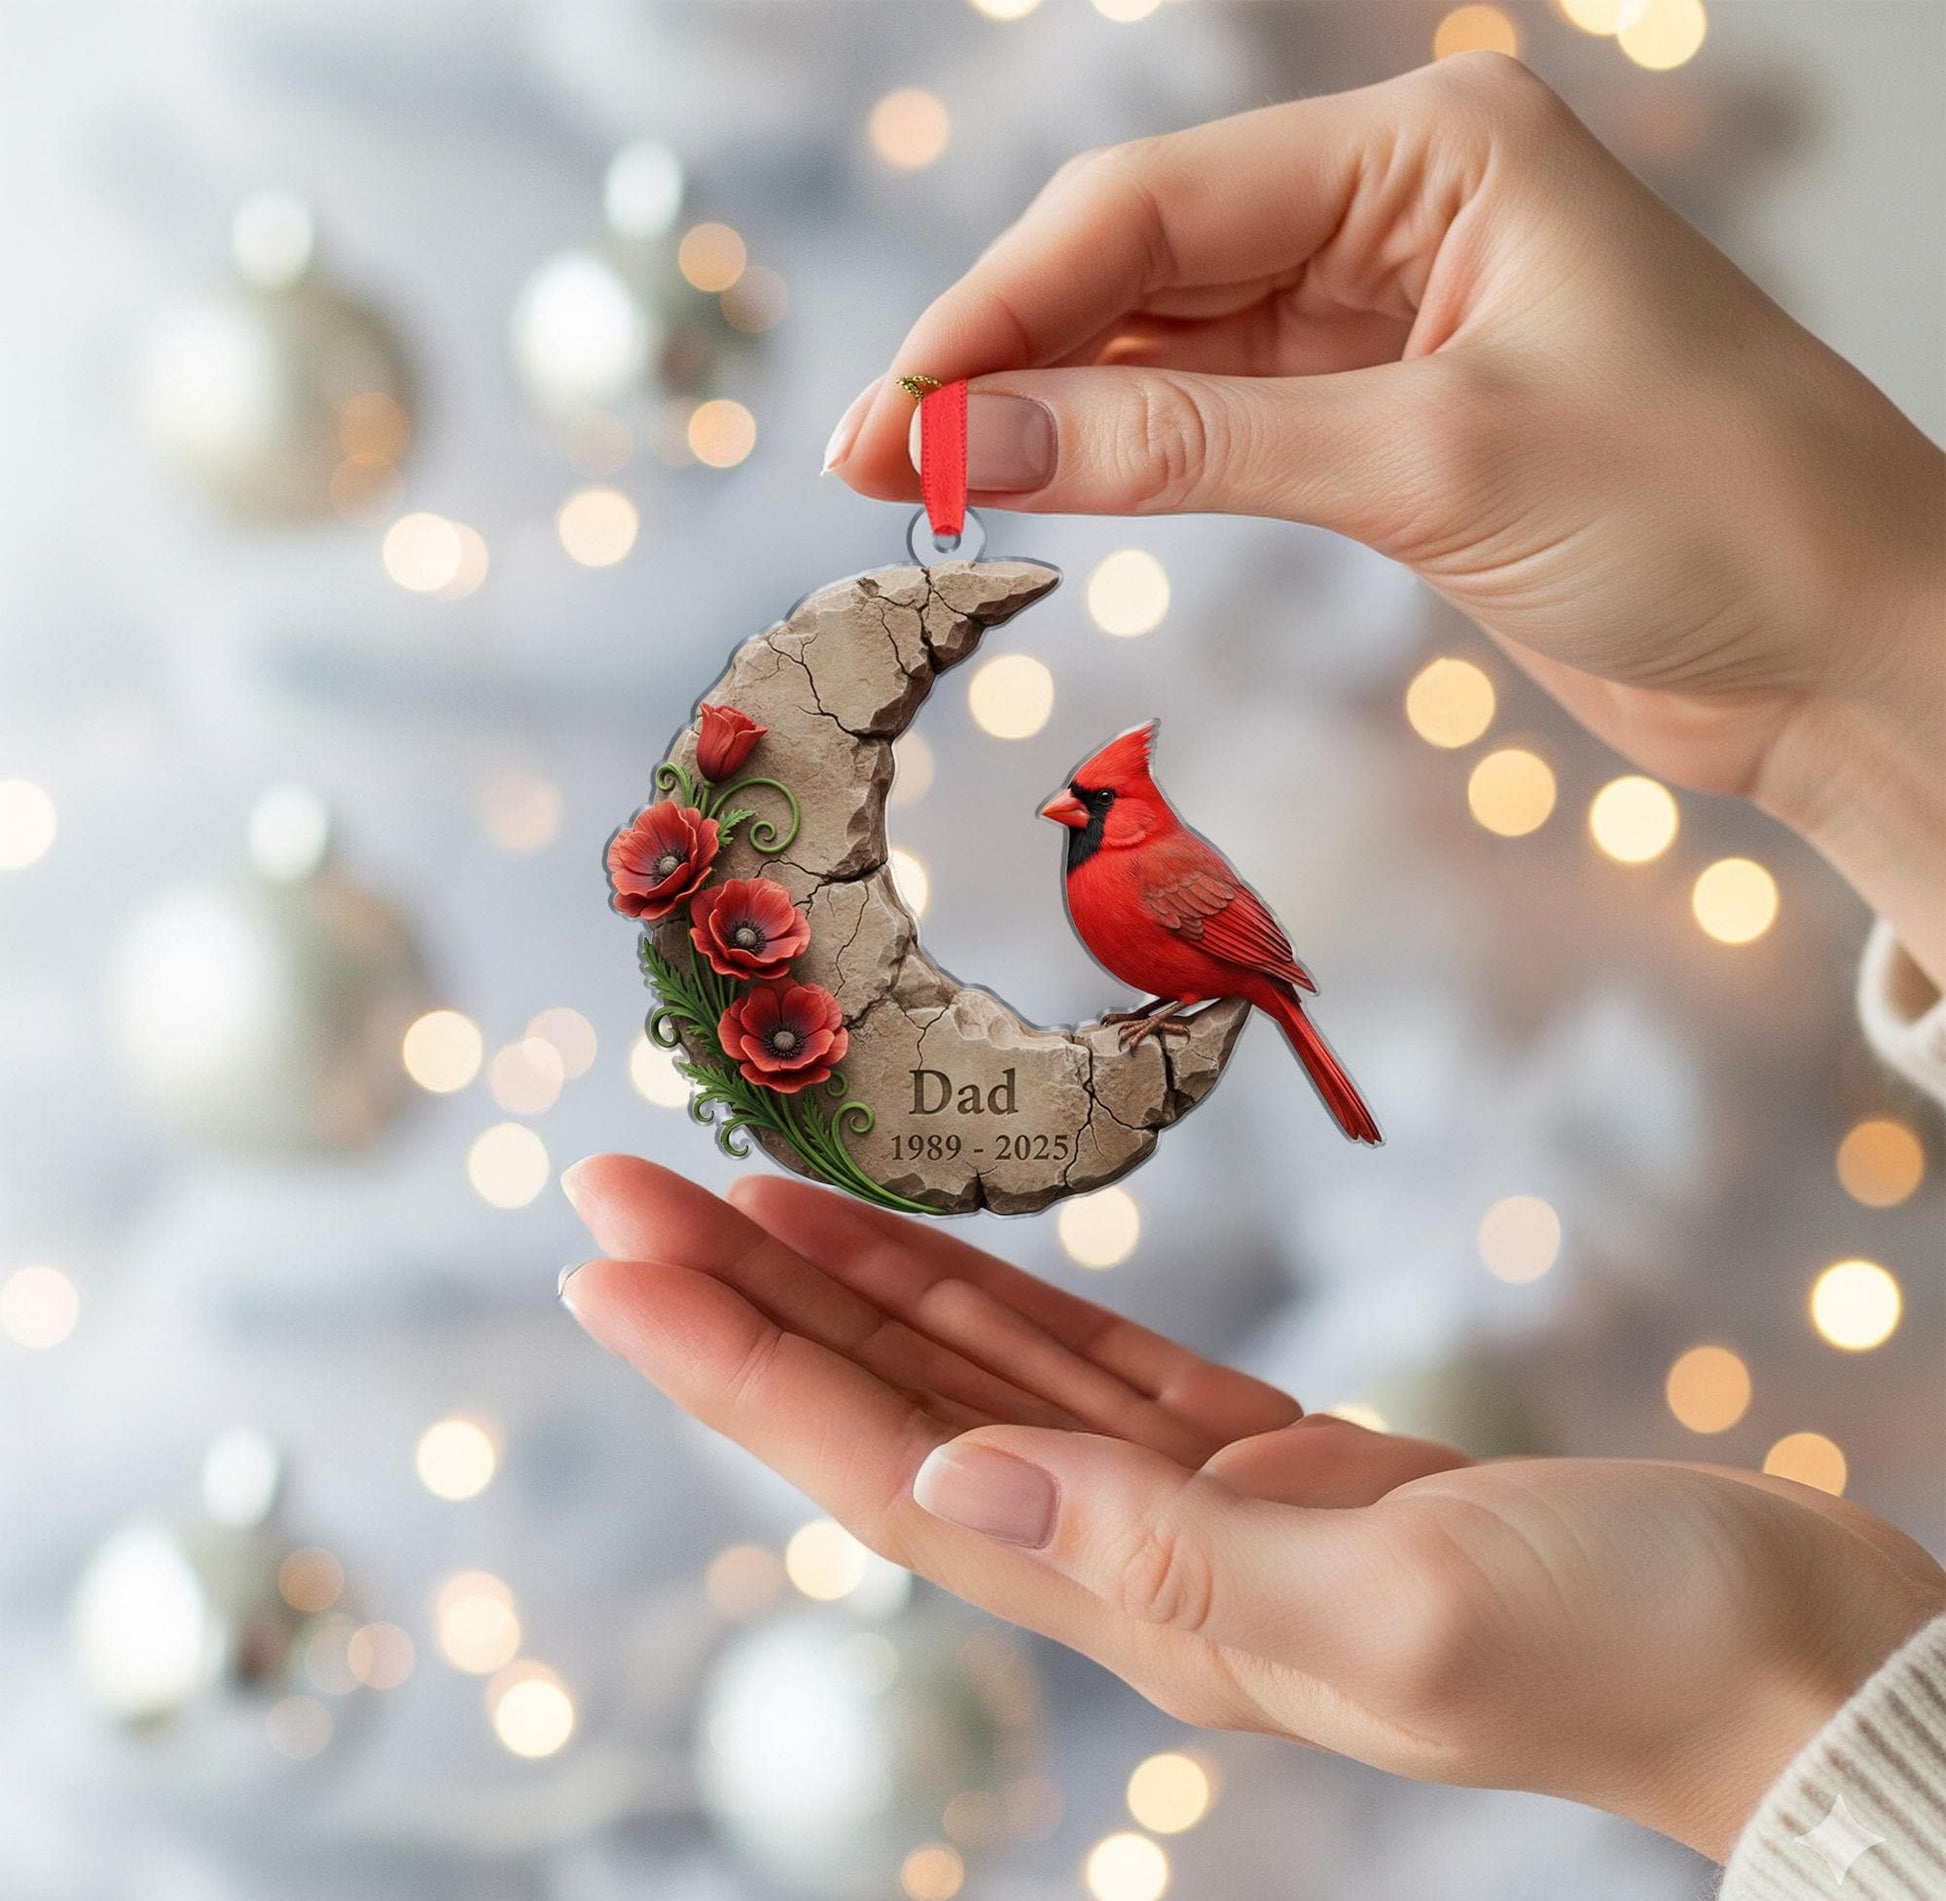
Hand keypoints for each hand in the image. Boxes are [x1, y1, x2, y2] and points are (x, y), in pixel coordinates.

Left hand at [561, 1156, 1945, 1862]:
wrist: (1775, 1654)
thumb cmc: (1627, 1645)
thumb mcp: (1396, 1615)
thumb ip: (1163, 1563)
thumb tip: (944, 1491)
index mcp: (1149, 1612)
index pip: (885, 1469)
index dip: (736, 1369)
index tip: (613, 1271)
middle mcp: (1135, 1564)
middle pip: (892, 1412)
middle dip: (742, 1305)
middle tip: (609, 1189)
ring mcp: (1193, 1508)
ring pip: (971, 1376)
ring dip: (844, 1286)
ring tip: (727, 1196)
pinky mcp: (1265, 1458)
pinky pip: (1081, 1361)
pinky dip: (984, 1297)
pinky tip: (910, 1247)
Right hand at [823, 55, 1945, 985]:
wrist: (1843, 647)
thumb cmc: (1709, 510)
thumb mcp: (1427, 459)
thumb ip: (1190, 448)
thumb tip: (977, 439)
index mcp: (1435, 148)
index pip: (1155, 207)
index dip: (1005, 310)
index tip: (895, 412)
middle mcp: (1403, 210)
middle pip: (1146, 265)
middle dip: (1007, 361)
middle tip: (874, 457)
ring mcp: (1392, 318)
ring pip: (1172, 349)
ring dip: (1055, 415)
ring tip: (929, 483)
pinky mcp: (1391, 422)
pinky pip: (1221, 422)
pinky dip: (1134, 460)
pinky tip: (1046, 487)